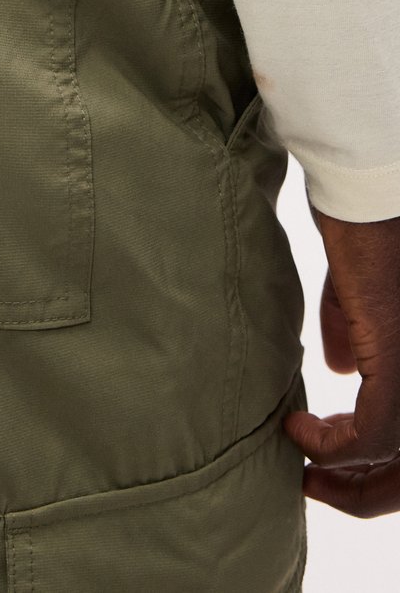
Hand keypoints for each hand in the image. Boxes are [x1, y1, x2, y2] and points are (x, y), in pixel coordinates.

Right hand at [282, 204, 399, 516]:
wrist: (366, 196)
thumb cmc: (361, 229)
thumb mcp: (360, 294)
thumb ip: (356, 335)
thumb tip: (341, 372)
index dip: (378, 467)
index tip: (327, 460)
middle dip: (365, 492)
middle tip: (317, 488)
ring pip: (398, 461)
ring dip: (345, 478)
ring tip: (305, 469)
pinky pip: (374, 435)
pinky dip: (332, 447)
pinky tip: (298, 429)